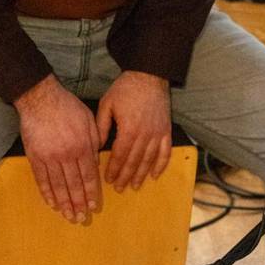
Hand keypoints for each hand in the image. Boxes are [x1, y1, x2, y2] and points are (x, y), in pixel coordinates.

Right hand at [14, 74, 100, 222]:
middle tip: (82, 219)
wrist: (41, 98)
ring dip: (64, 203)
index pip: (89, 175)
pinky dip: (47, 193)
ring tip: (68, 216)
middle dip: (79, 204)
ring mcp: (49, 157)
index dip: (91, 193)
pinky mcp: (35, 156)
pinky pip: (41, 179)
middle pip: (74, 185)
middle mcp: (67, 155)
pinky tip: (52, 203)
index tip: (93, 207)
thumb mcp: (88, 119)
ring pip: (58, 186)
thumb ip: (95, 141)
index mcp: (82, 146)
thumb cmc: (67, 106)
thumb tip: (96, 162)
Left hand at [96, 71, 171, 191]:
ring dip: (141, 175)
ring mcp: (157, 133)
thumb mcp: (107, 104)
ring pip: (149, 160)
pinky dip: (161, 165)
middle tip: (119, 188)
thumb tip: (98, 146)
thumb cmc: (125, 89)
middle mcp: (145, 135)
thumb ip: (102, 126)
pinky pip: (165, 152)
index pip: (120, 155)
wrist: (149, 76)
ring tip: (134, 186)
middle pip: (134, 161)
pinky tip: (155, 175)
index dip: (114, 168)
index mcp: (128, 129)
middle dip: (125, 176)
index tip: (108, 179)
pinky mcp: (166, 130)